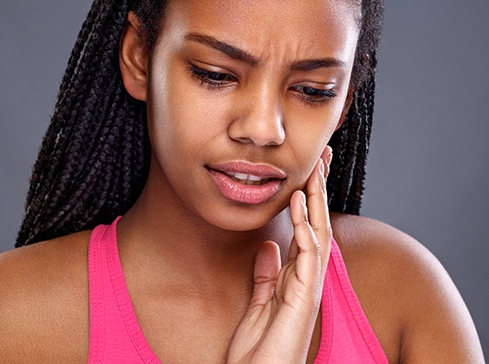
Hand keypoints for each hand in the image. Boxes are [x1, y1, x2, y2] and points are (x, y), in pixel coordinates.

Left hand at [226, 149, 332, 363]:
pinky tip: (300, 201)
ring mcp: (309, 286)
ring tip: (315, 167)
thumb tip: (268, 247)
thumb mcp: (259, 302)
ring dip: (318, 199)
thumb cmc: (260, 348)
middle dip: (320, 190)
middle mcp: (308, 278)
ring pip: (319, 232)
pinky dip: (305, 225)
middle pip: (318, 224)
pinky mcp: (304, 295)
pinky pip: (308, 253)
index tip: (307, 172)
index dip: (309, 199)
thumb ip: (266, 274)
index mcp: (297, 277)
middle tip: (322, 156)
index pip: (307, 229)